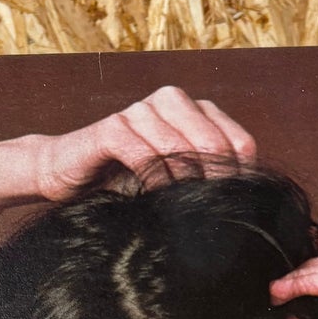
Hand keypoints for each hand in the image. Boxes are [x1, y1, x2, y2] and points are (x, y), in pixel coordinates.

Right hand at [24, 87, 256, 201]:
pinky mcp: (112, 127)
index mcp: (196, 111)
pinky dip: (154, 180)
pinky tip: (157, 201)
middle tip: (213, 217)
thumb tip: (248, 210)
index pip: (239, 142)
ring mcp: (141, 110)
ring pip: (180, 147)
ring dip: (186, 185)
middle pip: (215, 143)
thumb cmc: (127, 181)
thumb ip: (208, 181)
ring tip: (187, 213)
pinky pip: (143, 152)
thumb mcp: (177, 181)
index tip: (235, 212)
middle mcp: (171, 101)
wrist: (68, 174)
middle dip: (216, 183)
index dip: (241, 180)